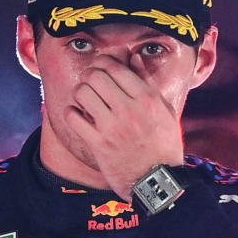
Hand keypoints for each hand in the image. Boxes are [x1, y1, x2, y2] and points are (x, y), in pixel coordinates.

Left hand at [64, 54, 183, 200]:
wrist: (158, 180)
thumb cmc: (164, 145)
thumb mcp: (165, 111)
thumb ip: (148, 82)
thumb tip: (133, 57)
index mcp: (148, 99)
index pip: (116, 67)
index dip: (104, 62)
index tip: (101, 66)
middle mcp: (129, 110)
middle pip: (96, 76)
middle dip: (90, 75)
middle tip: (92, 82)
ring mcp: (112, 127)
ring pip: (82, 93)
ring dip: (81, 93)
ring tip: (86, 99)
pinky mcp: (99, 144)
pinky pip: (73, 118)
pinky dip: (72, 113)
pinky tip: (78, 116)